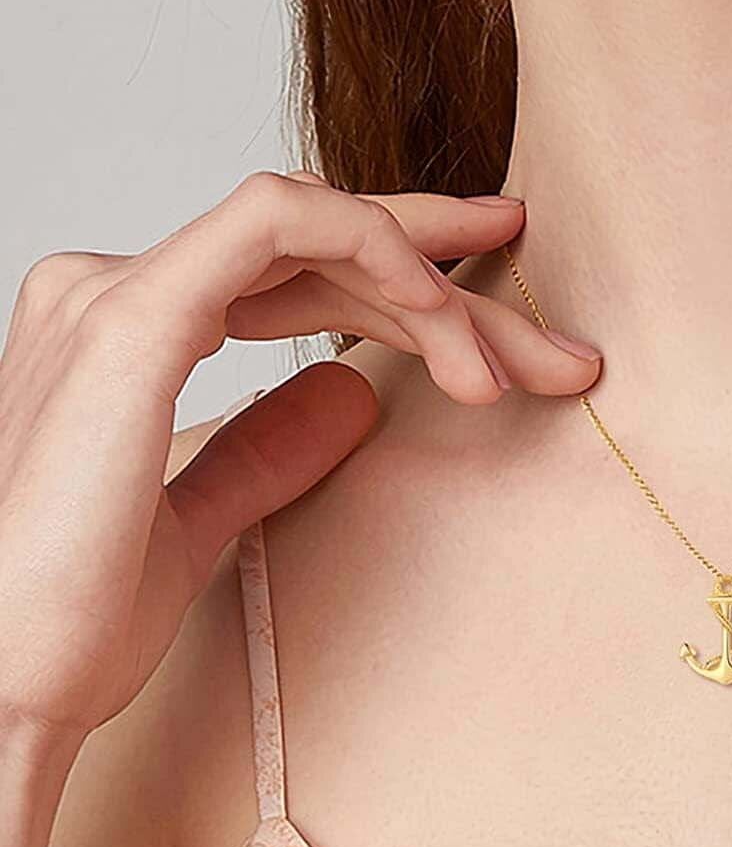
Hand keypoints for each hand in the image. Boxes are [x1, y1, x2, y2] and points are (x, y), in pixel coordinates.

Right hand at [0, 170, 599, 754]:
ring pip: (318, 225)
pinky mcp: (134, 312)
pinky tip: (437, 308)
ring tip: (502, 371)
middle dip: (446, 284)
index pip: (293, 273)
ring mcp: (120, 289)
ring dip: (430, 285)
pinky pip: (279, 222)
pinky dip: (374, 249)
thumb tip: (353, 393)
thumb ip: (266, 449)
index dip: (401, 274)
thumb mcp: (201, 522)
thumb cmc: (68, 624)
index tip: (492, 295)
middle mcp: (117, 288)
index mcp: (128, 329)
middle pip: (321, 249)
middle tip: (548, 346)